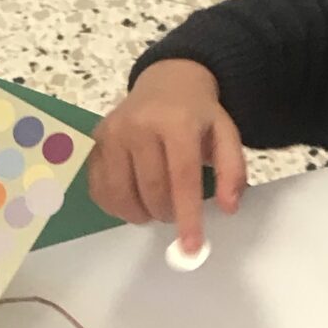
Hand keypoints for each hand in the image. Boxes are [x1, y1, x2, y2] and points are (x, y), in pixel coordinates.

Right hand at [88, 59, 246, 253]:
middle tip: (175, 212)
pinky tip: (132, 200)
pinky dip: (115, 206)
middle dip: (166, 213)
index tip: (191, 248)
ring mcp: (112, 132)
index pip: (182, 178)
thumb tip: (228, 208)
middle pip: (151, 190)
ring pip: (120, 194)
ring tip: (154, 207)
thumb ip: (231, 170)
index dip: (187, 217)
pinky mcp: (95, 141)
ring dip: (140, 214)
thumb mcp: (225, 133)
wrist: (166, 80)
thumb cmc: (197, 113)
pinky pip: (99, 188)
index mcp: (176, 121)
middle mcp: (138, 125)